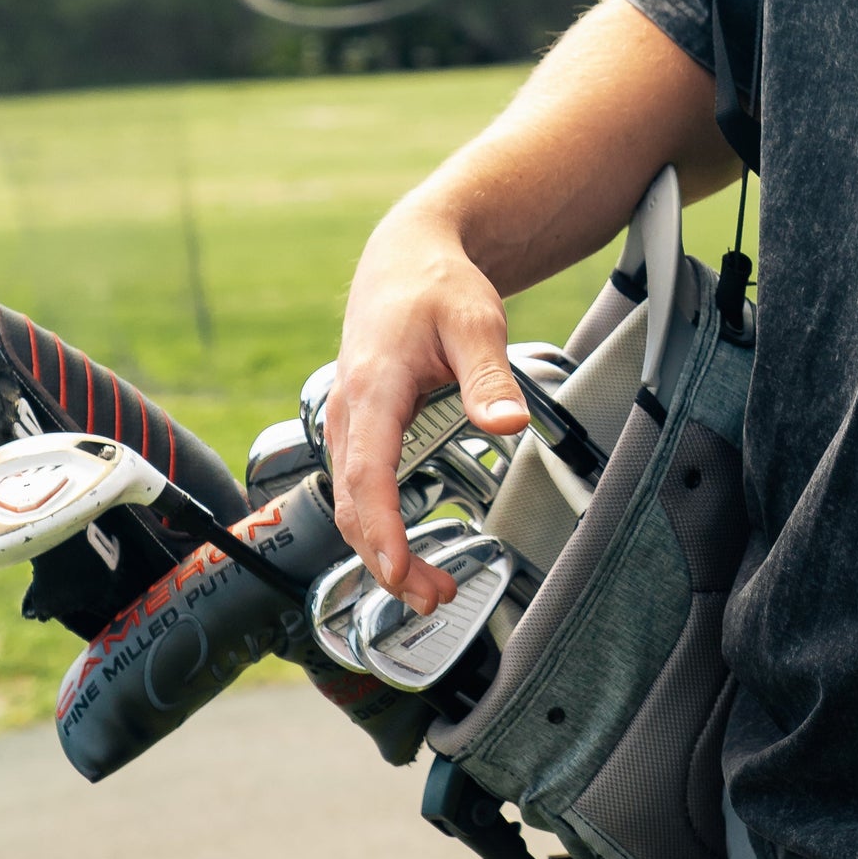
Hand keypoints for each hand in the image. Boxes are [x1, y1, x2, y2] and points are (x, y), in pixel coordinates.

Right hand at [326, 201, 529, 610]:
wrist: (405, 259)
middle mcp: (349, 412)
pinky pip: (358, 488)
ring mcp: (348, 422)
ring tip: (431, 589)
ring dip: (382, 551)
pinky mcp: (358, 429)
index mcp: (373, 387)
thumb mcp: (476, 321)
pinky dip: (378, 527)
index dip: (381, 529)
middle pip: (354, 504)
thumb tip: (509, 425)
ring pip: (351, 502)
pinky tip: (408, 553)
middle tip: (434, 600)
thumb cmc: (438, 285)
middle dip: (387, 560)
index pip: (367, 473)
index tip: (399, 571)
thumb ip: (490, 377)